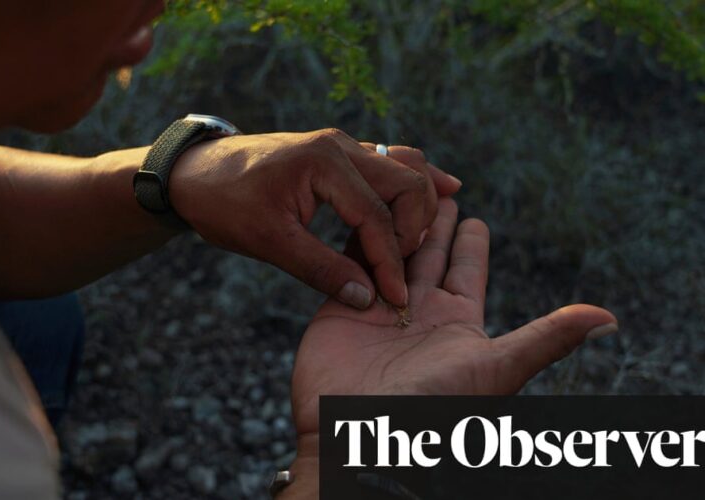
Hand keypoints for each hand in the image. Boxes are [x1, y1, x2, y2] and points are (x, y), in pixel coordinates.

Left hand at [169, 129, 461, 308]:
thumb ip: (320, 269)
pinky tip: (442, 191)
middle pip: (406, 183)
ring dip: (420, 202)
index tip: (396, 298)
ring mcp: (342, 146)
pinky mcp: (338, 154)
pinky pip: (390, 162)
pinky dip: (412, 182)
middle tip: (405, 270)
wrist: (194, 173)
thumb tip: (366, 298)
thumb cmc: (225, 204)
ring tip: (432, 236)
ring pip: (404, 166)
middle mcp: (341, 146)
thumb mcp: (268, 242)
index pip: (376, 216)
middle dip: (414, 229)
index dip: (390, 262)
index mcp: (324, 164)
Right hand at [282, 199, 617, 496]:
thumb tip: (608, 319)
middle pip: (427, 254)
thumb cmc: (432, 406)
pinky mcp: (343, 306)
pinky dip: (358, 238)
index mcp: (456, 321)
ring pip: (390, 252)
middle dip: (432, 222)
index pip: (466, 269)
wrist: (359, 433)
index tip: (473, 215)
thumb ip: (546, 338)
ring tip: (397, 191)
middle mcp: (418, 311)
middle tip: (435, 188)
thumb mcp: (498, 368)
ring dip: (394, 223)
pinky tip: (361, 212)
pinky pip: (352, 263)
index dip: (470, 241)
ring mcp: (378, 307)